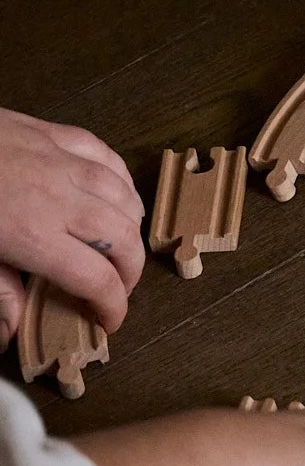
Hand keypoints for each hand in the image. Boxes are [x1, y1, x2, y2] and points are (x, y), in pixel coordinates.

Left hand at [0, 107, 144, 339]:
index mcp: (35, 236)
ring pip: (123, 196)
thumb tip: (9, 333)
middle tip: (117, 288)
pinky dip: (119, 179)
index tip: (108, 321)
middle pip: (124, 240)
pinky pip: (105, 155)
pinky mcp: (52, 133)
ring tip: (122, 245)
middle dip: (131, 272)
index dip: (112, 307)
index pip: (98, 280)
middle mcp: (60, 198)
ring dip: (130, 227)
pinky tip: (114, 191)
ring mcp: (60, 161)